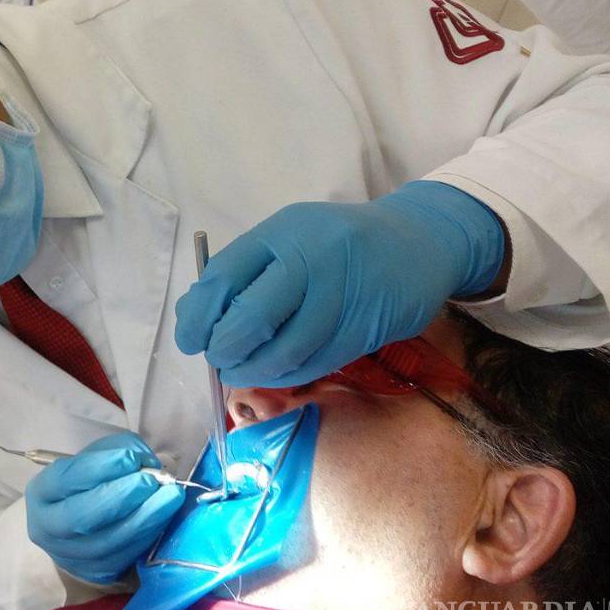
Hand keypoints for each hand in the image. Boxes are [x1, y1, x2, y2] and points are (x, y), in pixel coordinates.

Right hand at [25, 433, 183, 584]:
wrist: (78, 526)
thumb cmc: (87, 484)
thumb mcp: (92, 459)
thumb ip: (116, 451)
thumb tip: (146, 461)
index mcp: (42, 493)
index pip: (66, 479)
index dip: (100, 468)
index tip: (131, 459)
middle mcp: (48, 528)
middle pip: (82, 517)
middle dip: (121, 496)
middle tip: (152, 480)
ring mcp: (71, 556)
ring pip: (107, 541)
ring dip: (144, 517)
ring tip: (170, 496)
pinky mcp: (96, 572)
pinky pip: (125, 555)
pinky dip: (148, 534)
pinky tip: (164, 516)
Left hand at [175, 181, 504, 387]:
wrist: (419, 242)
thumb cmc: (337, 244)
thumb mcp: (288, 240)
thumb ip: (242, 273)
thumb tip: (192, 316)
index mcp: (283, 233)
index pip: (224, 277)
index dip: (199, 317)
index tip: (190, 340)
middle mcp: (312, 259)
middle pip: (252, 318)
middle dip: (225, 348)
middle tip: (218, 359)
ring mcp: (341, 295)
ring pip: (285, 350)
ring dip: (253, 371)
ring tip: (239, 373)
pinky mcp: (363, 328)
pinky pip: (314, 364)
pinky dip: (285, 377)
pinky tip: (272, 375)